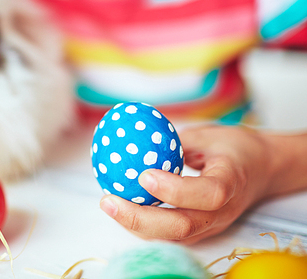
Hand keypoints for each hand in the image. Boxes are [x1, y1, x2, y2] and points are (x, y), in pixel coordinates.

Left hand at [99, 124, 274, 243]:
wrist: (263, 170)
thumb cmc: (233, 147)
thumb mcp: (208, 135)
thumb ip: (175, 142)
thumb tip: (133, 140)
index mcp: (230, 182)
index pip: (207, 194)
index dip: (175, 189)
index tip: (143, 175)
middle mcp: (222, 211)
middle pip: (182, 227)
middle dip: (140, 218)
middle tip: (108, 201)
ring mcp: (211, 225)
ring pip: (172, 236)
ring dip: (136, 224)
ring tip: (108, 204)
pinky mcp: (200, 230)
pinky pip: (169, 234)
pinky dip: (142, 224)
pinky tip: (121, 207)